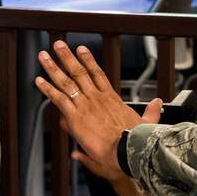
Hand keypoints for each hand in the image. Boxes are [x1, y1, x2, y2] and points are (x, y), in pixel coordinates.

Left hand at [35, 42, 162, 177]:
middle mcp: (97, 98)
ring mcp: (85, 106)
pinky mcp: (76, 117)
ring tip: (44, 56)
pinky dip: (48, 89)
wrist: (127, 150)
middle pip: (79, 72)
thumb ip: (150, 111)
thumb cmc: (136, 140)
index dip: (88, 60)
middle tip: (58, 45)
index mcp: (112, 99)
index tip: (81, 49)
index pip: (98, 74)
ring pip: (66, 82)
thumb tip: (158, 102)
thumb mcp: (147, 123)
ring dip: (53, 67)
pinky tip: (39, 81)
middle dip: (67, 57)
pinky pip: (59, 99)